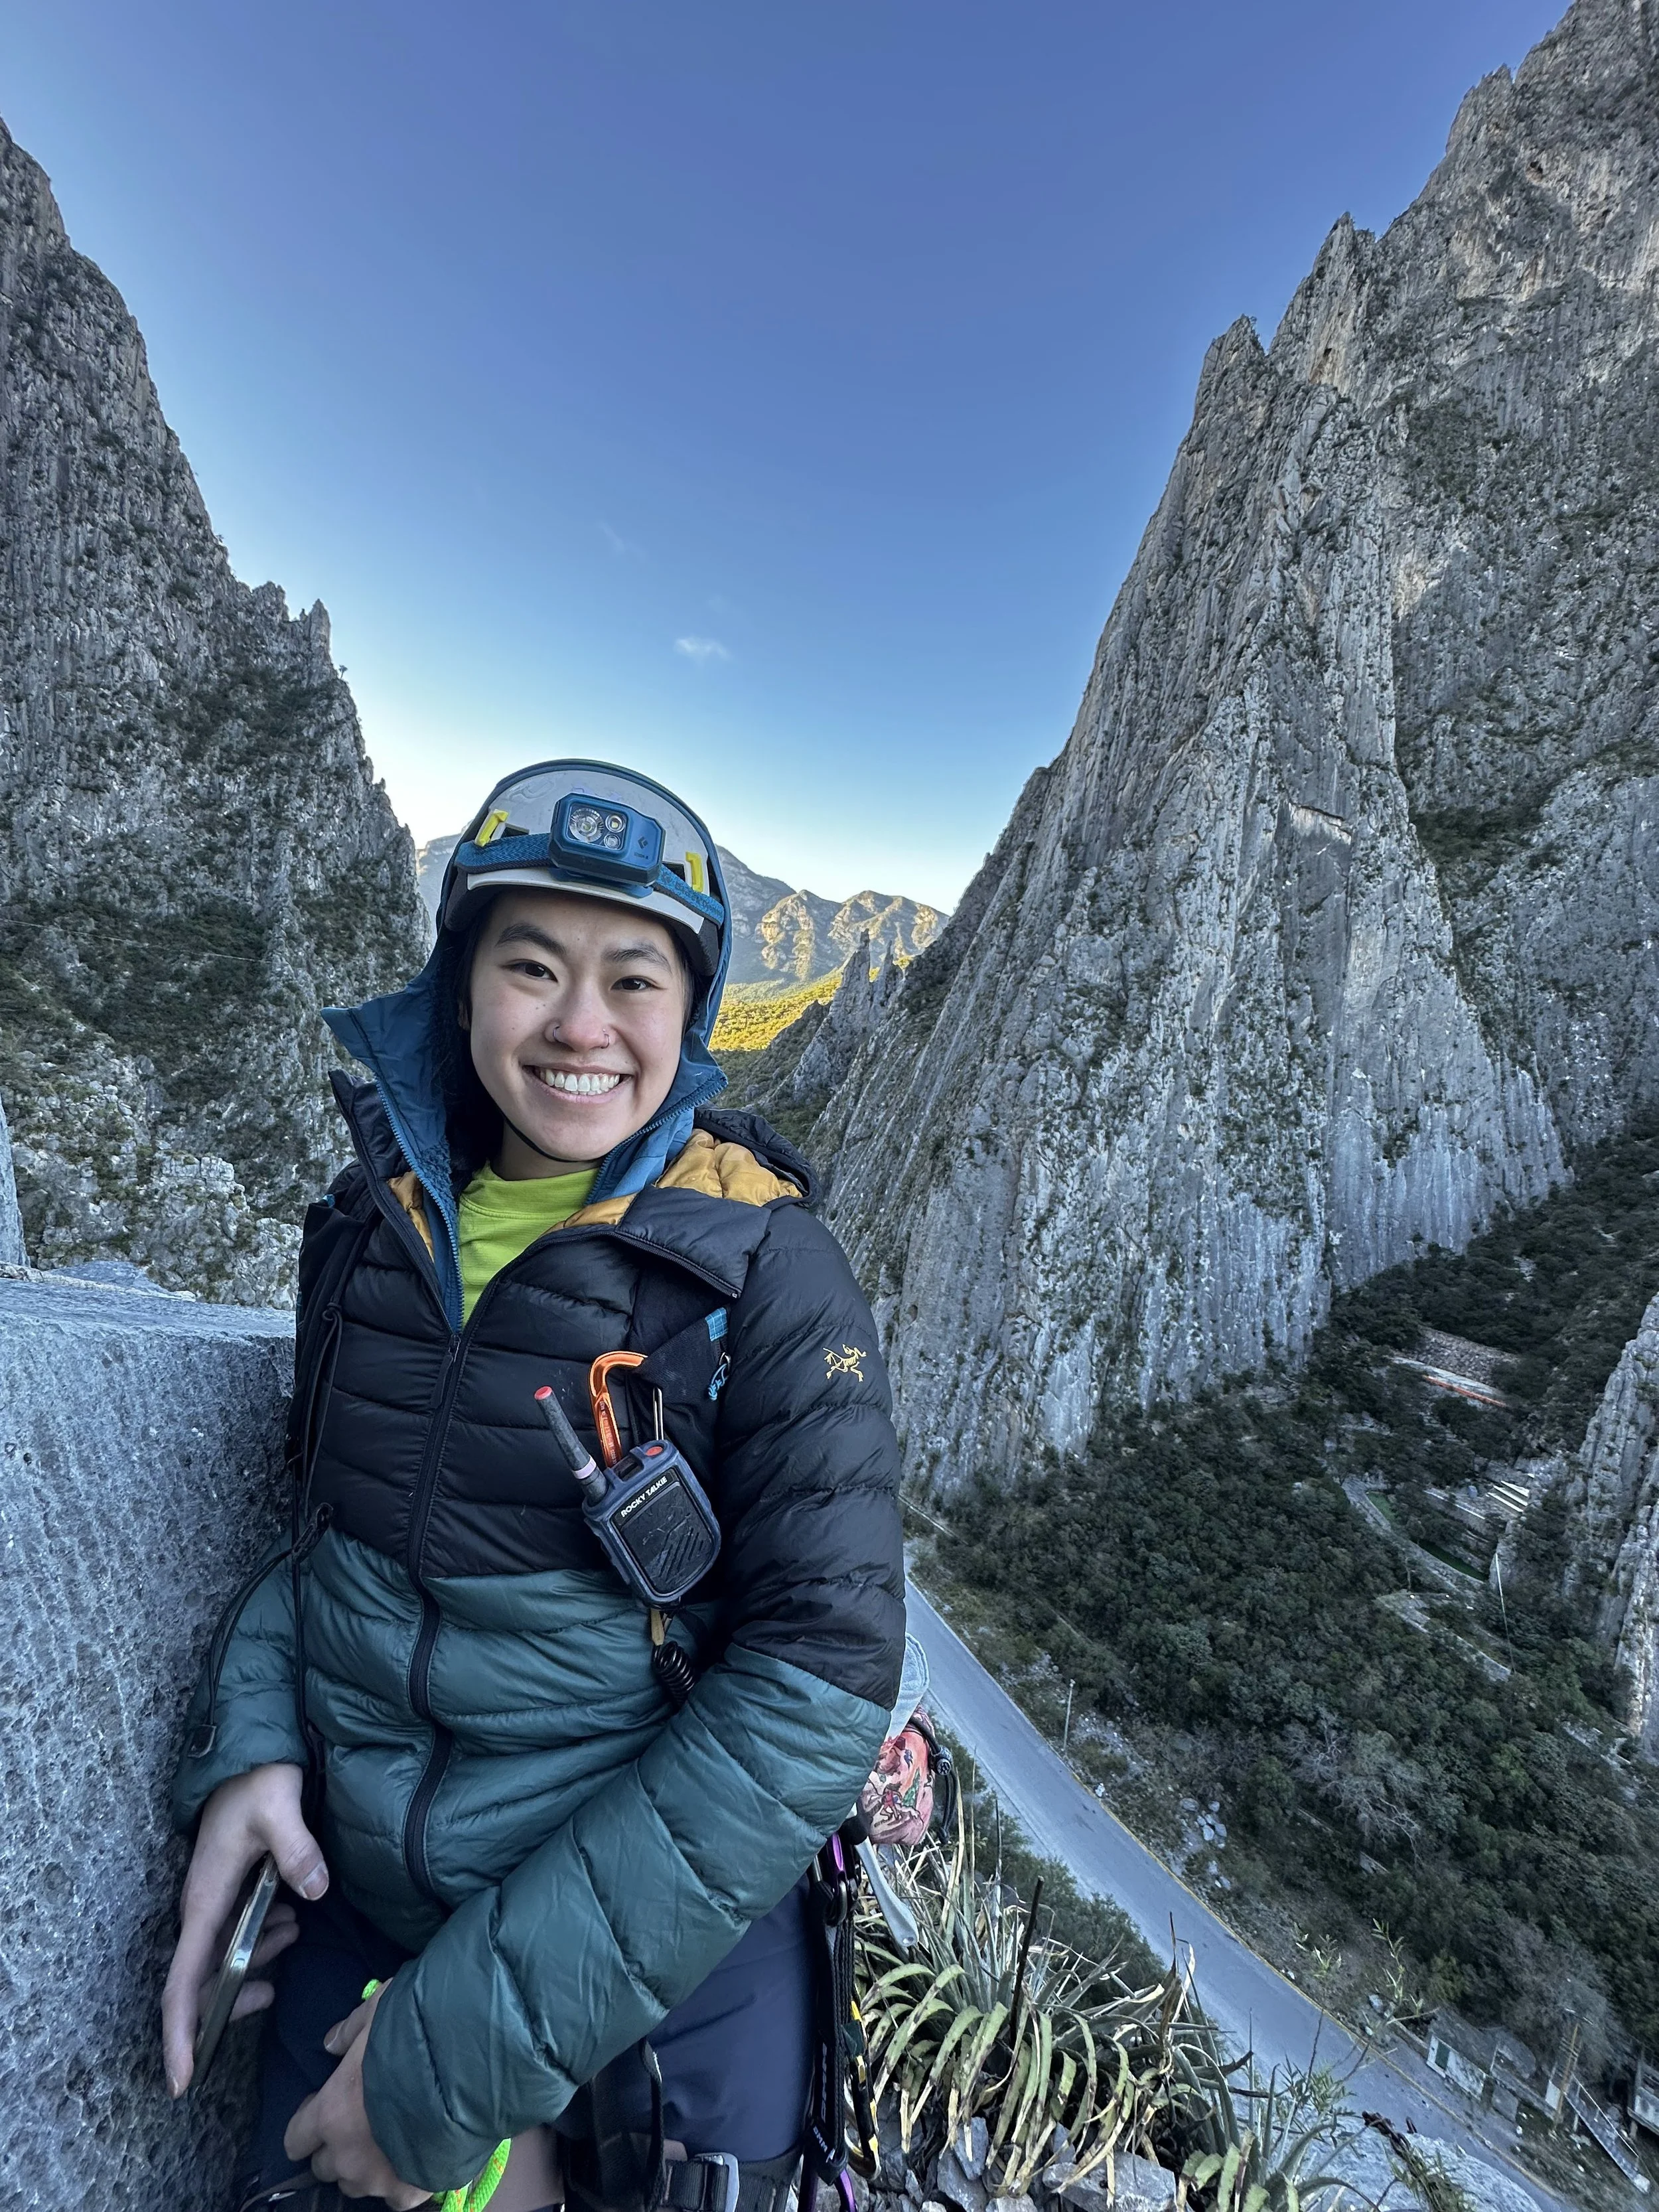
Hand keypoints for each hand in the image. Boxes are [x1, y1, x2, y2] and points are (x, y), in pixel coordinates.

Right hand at [161, 1761, 327, 2096]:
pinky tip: (291, 1922)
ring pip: (224, 1962)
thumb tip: (314, 1893)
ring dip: (255, 1963)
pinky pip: (239, 1938)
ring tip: (292, 1931)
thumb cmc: (259, 1780)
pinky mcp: (232, 1894)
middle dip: (230, 2001)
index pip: (182, 1983)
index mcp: (204, 1900)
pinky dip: (263, 1943)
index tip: (181, 2081)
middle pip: (201, 1984)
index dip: (180, 2034)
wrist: (253, 1752)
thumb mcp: (280, 1809)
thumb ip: (297, 1851)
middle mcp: (202, 1909)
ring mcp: (215, 1903)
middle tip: (272, 1991)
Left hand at [284, 1981, 430, 2206]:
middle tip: (359, 2121)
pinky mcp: (410, 2193)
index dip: (306, 2123)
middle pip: (324, 2167)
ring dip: (363, 2166)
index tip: (322, 2107)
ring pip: (355, 2184)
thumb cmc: (417, 2035)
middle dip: (336, 2145)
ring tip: (388, 2141)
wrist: (471, 2070)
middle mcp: (347, 2155)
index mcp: (330, 2114)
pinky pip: (393, 2199)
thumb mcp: (377, 2013)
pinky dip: (399, 2181)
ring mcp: (378, 2179)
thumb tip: (330, 2044)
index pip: (295, 2139)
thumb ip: (349, 2030)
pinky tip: (413, 2159)